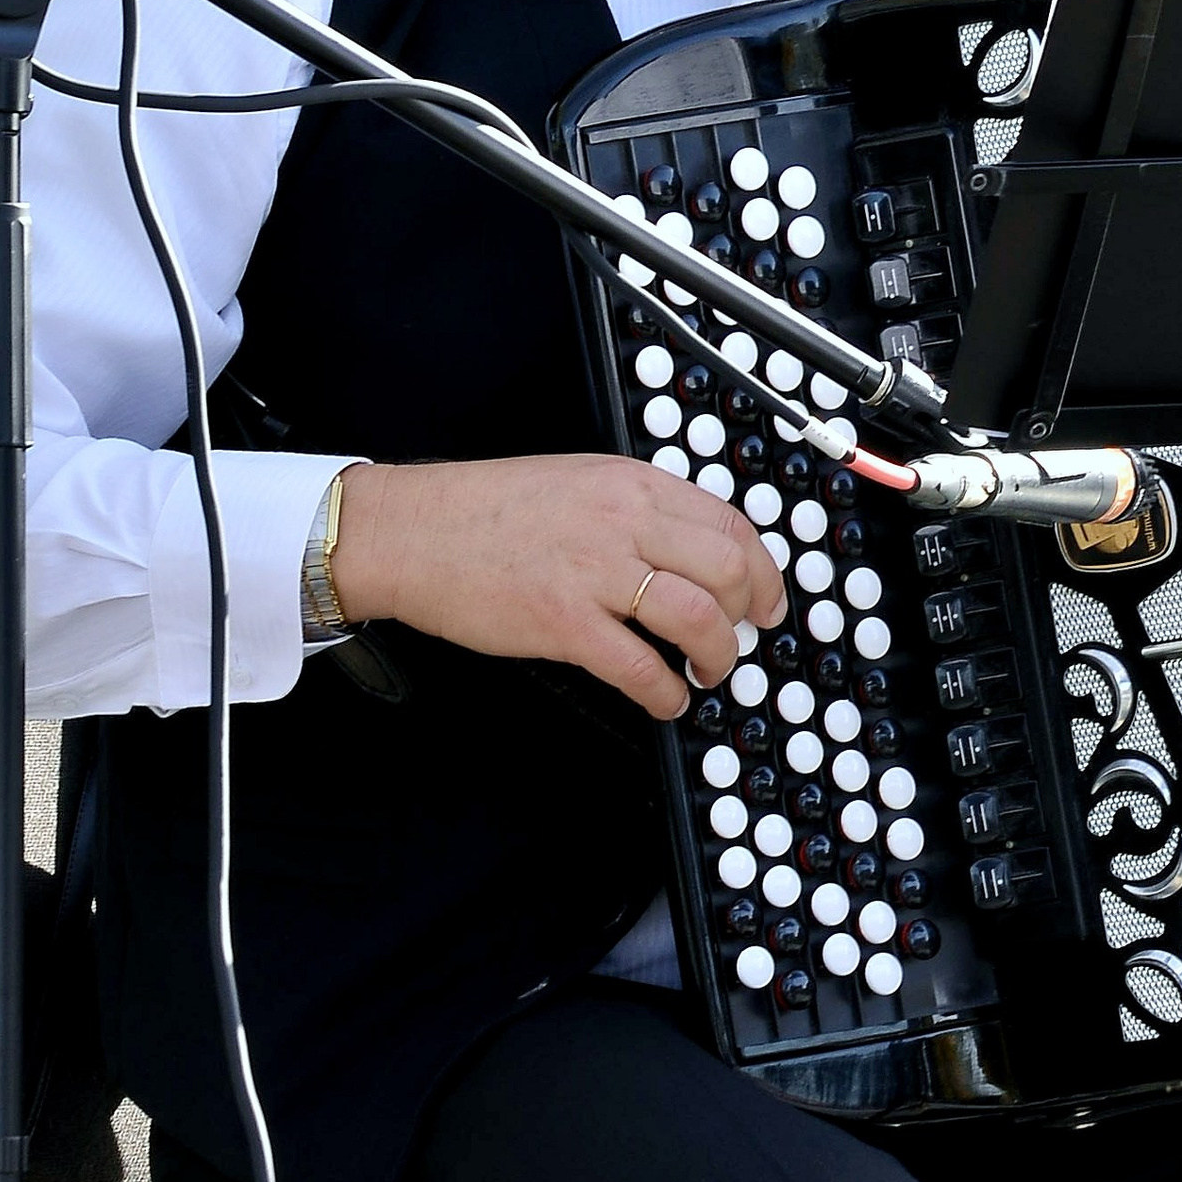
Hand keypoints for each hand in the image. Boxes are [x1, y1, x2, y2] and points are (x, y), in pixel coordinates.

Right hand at [332, 454, 787, 719]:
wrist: (414, 532)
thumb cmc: (486, 511)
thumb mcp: (579, 483)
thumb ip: (637, 509)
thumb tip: (691, 551)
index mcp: (631, 484)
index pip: (731, 524)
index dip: (763, 570)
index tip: (768, 598)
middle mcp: (623, 521)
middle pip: (729, 570)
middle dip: (752, 614)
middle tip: (745, 636)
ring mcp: (595, 573)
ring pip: (699, 618)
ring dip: (718, 655)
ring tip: (708, 671)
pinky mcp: (564, 622)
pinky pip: (641, 667)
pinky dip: (666, 692)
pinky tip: (665, 699)